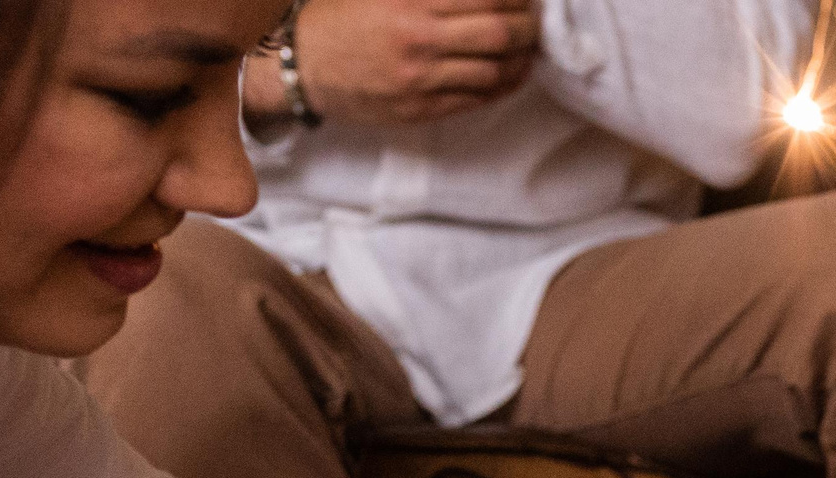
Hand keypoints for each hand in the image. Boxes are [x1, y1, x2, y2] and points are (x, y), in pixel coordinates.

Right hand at [256, 0, 541, 127]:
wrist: (299, 64)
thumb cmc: (340, 17)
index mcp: (409, 1)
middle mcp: (418, 39)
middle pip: (501, 34)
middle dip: (529, 26)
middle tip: (536, 21)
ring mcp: (421, 78)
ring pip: (496, 71)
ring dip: (523, 59)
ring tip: (529, 48)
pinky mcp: (421, 109)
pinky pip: (478, 99)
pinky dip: (504, 85)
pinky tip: (512, 73)